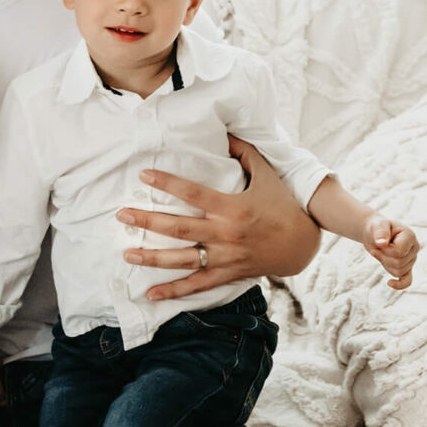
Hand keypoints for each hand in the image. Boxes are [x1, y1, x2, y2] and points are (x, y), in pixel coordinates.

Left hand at [121, 136, 321, 300]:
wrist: (303, 245)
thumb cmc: (283, 207)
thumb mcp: (267, 175)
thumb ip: (245, 152)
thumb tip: (225, 132)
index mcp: (233, 207)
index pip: (193, 193)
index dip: (167, 183)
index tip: (143, 175)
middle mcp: (226, 234)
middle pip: (180, 228)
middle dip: (149, 222)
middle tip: (123, 215)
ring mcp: (225, 257)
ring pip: (183, 259)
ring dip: (153, 258)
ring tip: (127, 253)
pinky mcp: (227, 274)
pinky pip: (197, 285)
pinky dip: (174, 291)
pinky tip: (150, 294)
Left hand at [365, 215, 417, 289]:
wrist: (375, 233)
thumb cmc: (378, 227)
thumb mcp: (378, 225)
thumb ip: (381, 232)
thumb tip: (382, 244)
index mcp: (410, 236)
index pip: (399, 252)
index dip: (386, 250)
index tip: (379, 243)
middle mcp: (414, 249)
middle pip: (399, 263)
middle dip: (383, 257)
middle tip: (377, 248)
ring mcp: (411, 260)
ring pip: (398, 272)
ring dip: (385, 264)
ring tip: (380, 253)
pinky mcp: (406, 268)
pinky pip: (407, 281)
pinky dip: (400, 285)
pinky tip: (389, 283)